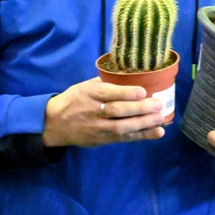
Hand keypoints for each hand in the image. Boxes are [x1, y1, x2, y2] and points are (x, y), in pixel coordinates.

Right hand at [43, 77, 165, 147]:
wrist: (54, 124)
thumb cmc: (73, 100)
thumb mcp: (84, 86)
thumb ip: (104, 82)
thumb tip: (129, 74)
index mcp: (89, 93)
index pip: (108, 93)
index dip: (126, 93)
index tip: (142, 91)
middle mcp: (94, 111)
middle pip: (117, 111)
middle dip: (140, 109)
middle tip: (158, 104)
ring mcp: (98, 128)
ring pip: (122, 127)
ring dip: (143, 123)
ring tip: (160, 118)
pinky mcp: (102, 140)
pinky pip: (124, 138)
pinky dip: (142, 136)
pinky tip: (157, 132)